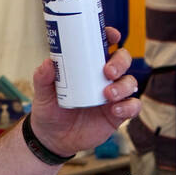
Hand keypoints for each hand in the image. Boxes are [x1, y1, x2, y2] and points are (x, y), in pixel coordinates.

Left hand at [29, 26, 140, 155]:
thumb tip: (48, 63)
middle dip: (120, 62)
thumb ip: (43, 78)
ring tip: (108, 94)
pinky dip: (129, 106)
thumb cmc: (49, 110)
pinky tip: (115, 110)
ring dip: (123, 86)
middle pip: (122, 61)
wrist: (53, 138)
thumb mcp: (42, 94)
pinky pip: (133, 106)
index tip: (112, 36)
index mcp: (86, 67)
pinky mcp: (117, 114)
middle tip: (107, 71)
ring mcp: (112, 95)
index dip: (110, 37)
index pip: (103, 46)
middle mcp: (102, 78)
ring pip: (130, 82)